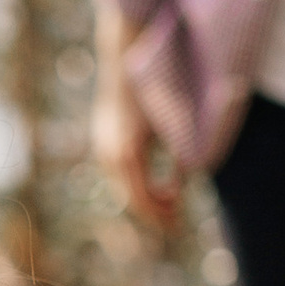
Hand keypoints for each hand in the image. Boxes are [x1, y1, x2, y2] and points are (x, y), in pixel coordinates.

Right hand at [91, 47, 179, 231]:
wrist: (122, 58)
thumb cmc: (154, 88)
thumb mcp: (173, 125)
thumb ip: (179, 157)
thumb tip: (182, 186)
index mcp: (128, 153)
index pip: (143, 200)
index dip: (161, 217)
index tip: (178, 227)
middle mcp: (109, 153)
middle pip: (130, 198)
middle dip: (154, 211)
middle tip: (177, 221)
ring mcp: (102, 146)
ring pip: (122, 186)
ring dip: (145, 197)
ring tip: (170, 202)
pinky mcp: (102, 139)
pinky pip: (118, 173)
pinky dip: (136, 184)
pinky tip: (156, 183)